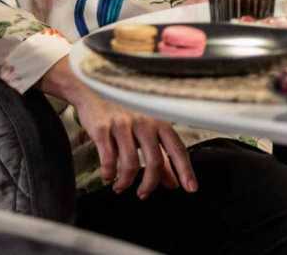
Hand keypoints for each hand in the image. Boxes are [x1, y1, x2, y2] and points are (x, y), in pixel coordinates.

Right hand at [39, 57, 195, 198]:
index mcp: (160, 123)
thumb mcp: (146, 133)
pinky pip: (108, 158)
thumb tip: (173, 183)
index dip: (185, 170)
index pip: (178, 149)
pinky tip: (108, 177)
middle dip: (149, 184)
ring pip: (130, 163)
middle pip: (155, 161)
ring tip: (120, 187)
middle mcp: (145, 123)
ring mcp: (123, 125)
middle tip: (143, 195)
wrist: (95, 92)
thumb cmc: (125, 116)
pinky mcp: (103, 129)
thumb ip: (161, 158)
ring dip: (125, 182)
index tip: (191, 188)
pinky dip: (108, 173)